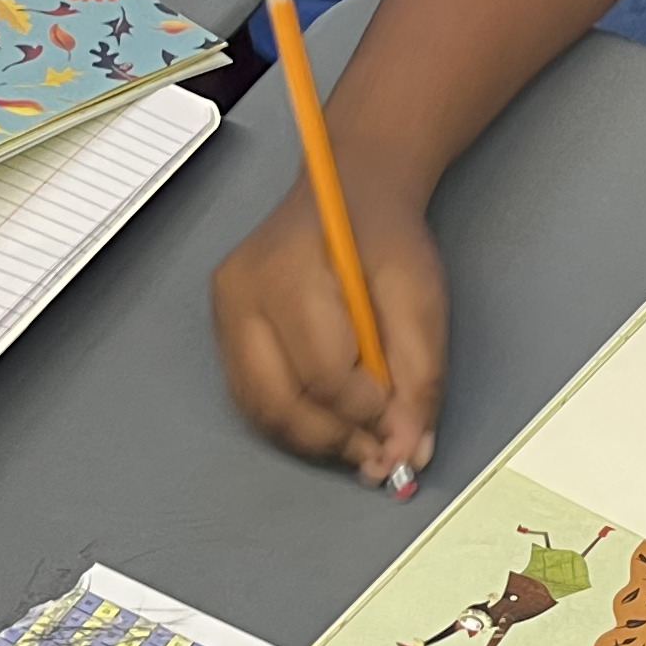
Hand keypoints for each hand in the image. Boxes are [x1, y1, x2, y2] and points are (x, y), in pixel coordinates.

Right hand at [213, 176, 448, 487]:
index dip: (364, 412)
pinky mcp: (224, 329)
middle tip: (379, 453)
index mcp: (288, 271)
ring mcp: (223, 312)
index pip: (321, 372)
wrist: (349, 191)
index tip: (399, 423)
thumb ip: (419, 377)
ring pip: (259, 410)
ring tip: (360, 443)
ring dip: (313, 440)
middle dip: (334, 439)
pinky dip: (294, 422)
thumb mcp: (421, 297)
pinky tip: (332, 421)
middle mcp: (240, 293)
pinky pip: (253, 397)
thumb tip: (409, 450)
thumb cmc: (384, 235)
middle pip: (277, 402)